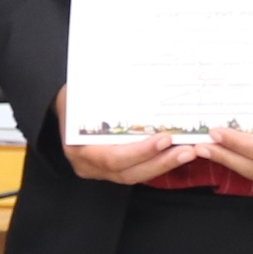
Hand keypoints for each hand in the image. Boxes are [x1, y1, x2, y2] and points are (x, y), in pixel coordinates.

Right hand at [55, 91, 206, 186]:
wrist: (64, 104)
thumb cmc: (74, 96)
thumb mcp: (83, 92)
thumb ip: (105, 92)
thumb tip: (137, 79)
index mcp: (78, 148)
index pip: (112, 158)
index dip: (140, 151)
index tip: (164, 139)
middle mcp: (89, 165)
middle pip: (129, 172)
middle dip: (161, 162)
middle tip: (187, 150)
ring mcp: (101, 170)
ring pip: (137, 174)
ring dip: (165, 164)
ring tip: (188, 151)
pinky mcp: (115, 168)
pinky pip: (138, 169)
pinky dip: (158, 161)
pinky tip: (177, 151)